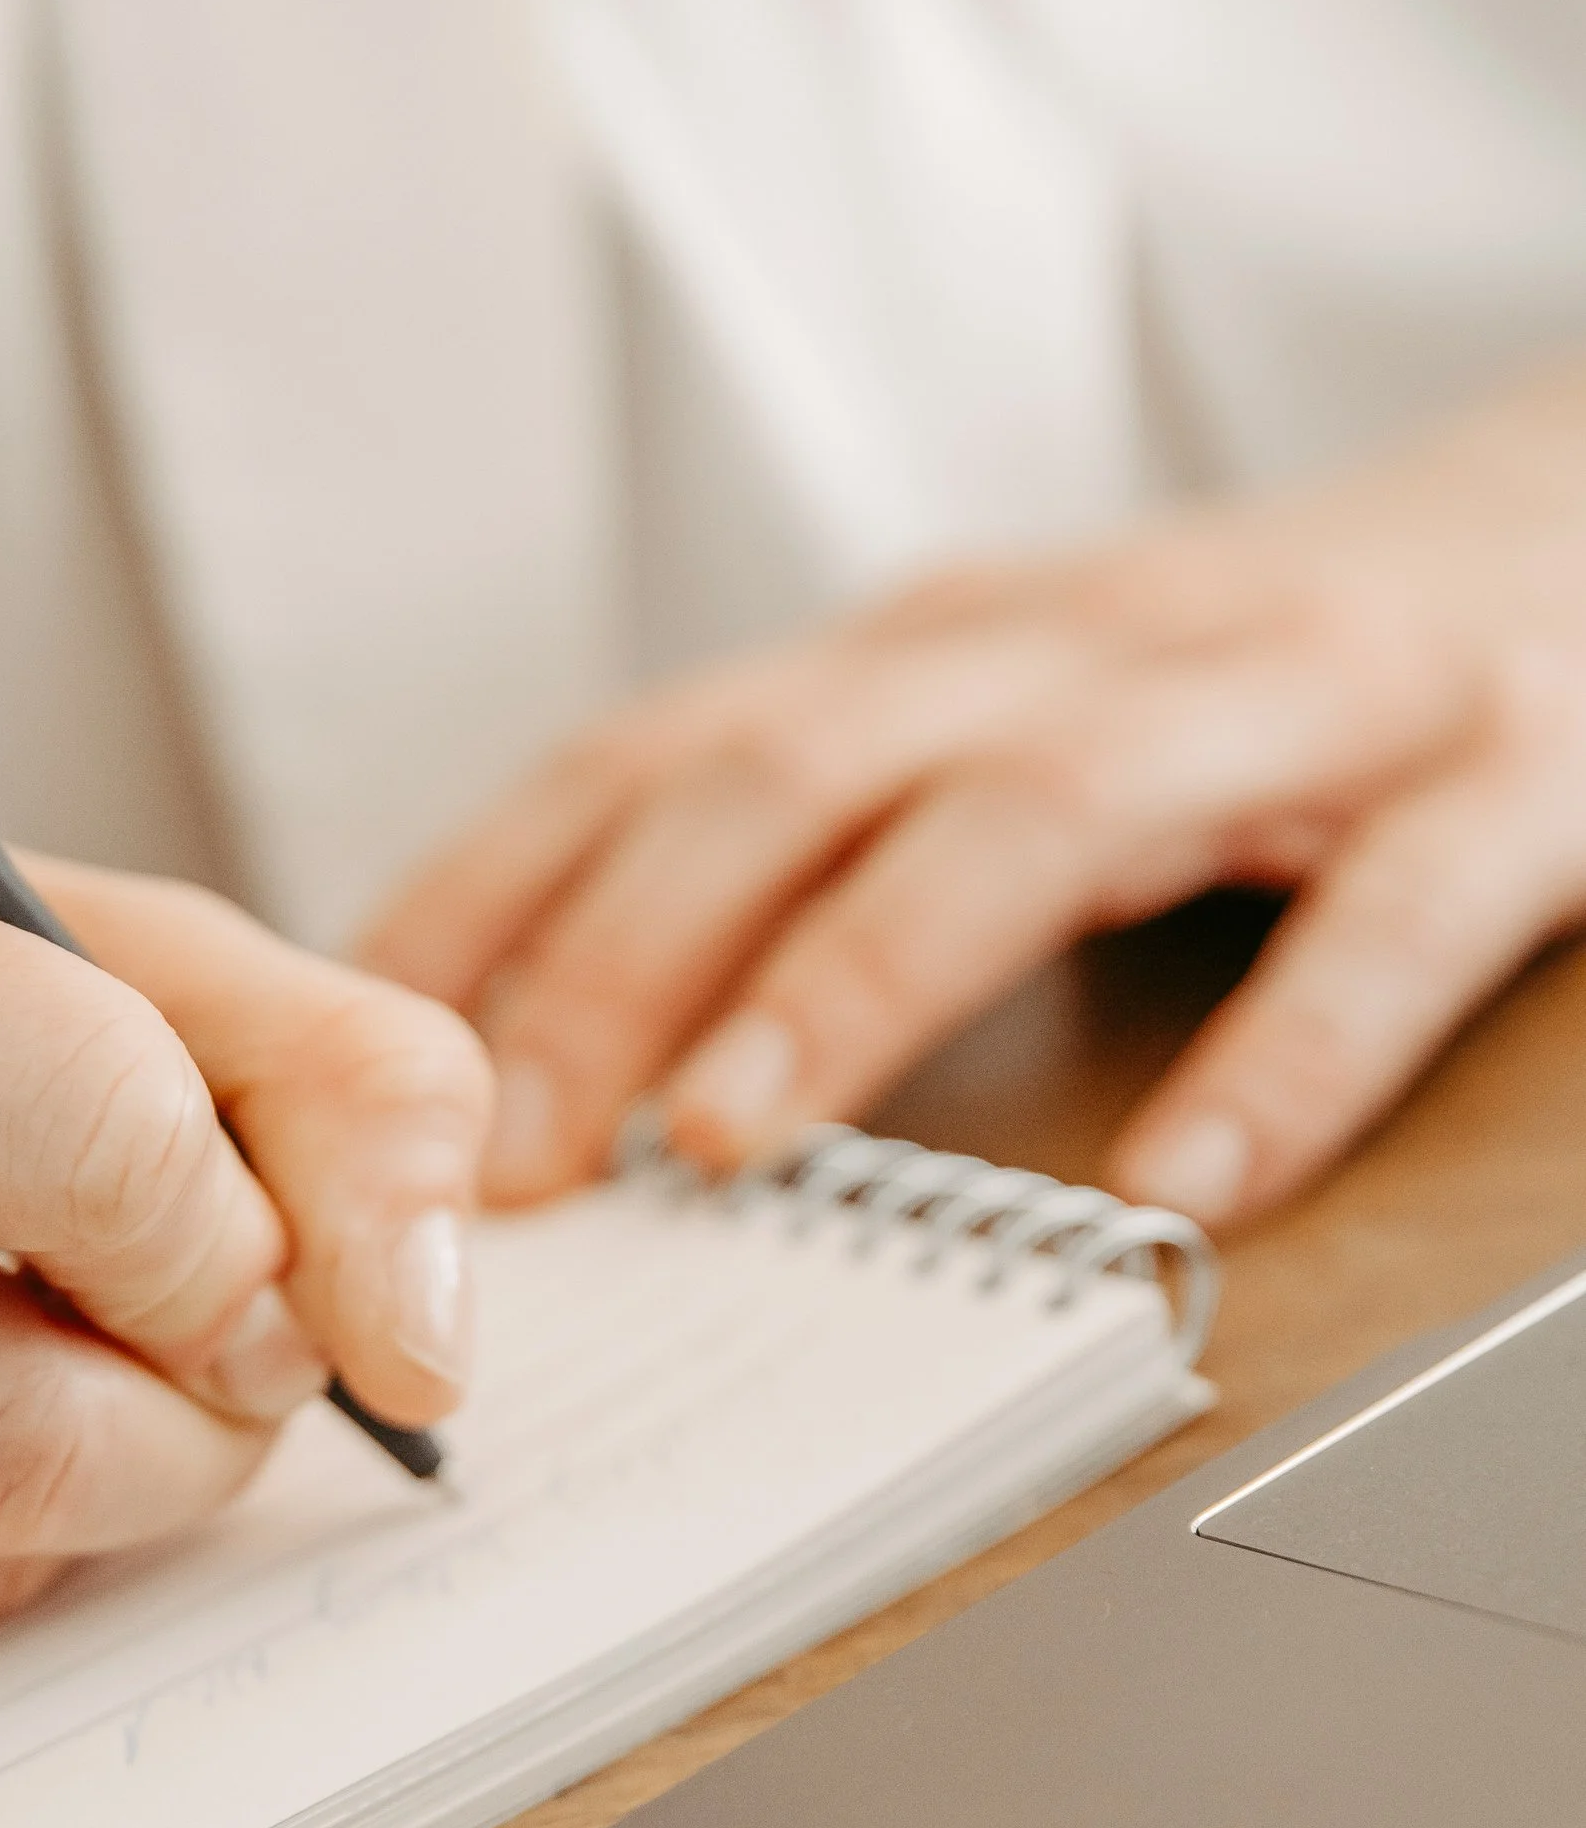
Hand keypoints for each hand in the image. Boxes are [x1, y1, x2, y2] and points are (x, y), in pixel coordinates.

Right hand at [0, 780, 488, 1681]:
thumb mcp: (126, 955)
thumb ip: (350, 1088)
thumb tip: (423, 1349)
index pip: (105, 1151)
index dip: (243, 1244)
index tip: (240, 1242)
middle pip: (24, 1429)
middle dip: (192, 1421)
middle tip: (185, 1345)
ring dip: (77, 1496)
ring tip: (5, 1344)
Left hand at [361, 362, 1585, 1231]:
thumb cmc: (1242, 675)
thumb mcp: (1000, 718)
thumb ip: (814, 836)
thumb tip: (548, 1027)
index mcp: (940, 647)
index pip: (660, 746)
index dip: (495, 891)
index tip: (357, 1051)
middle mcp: (1081, 646)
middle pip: (801, 770)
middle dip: (619, 955)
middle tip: (506, 1145)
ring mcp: (1293, 700)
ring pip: (1042, 811)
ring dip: (863, 972)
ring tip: (734, 1132)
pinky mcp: (1505, 783)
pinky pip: (1386, 925)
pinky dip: (1280, 1054)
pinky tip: (1184, 1182)